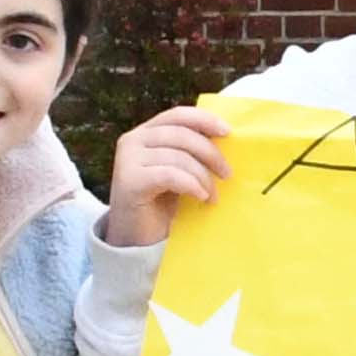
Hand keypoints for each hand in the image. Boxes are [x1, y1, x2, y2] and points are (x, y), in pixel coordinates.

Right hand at [101, 106, 226, 248]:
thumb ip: (191, 152)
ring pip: (178, 156)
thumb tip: (227, 139)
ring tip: (212, 196)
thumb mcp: (179, 171)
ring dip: (203, 177)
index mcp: (146, 133)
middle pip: (181, 134)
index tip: (228, 133)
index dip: (204, 120)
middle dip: (210, 153)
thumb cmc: (162, 205)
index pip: (177, 115)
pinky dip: (191, 185)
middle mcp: (133, 140)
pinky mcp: (129, 181)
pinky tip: (200, 197)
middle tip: (227, 174)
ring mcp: (128, 159)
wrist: (137, 240)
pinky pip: (170, 175)